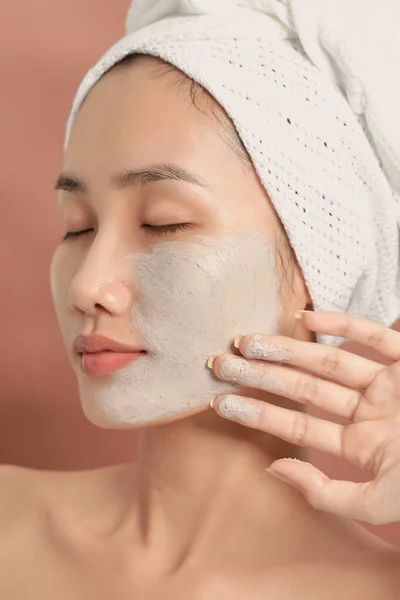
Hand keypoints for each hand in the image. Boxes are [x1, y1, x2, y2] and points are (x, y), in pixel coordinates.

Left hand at [208, 311, 399, 524]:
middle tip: (220, 362)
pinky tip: (306, 317)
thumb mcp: (378, 503)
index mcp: (358, 445)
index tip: (219, 401)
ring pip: (329, 361)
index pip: (296, 425)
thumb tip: (272, 469)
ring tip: (247, 341)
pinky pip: (375, 337)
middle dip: (261, 375)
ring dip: (289, 349)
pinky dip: (343, 324)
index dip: (257, 412)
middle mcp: (368, 412)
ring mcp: (389, 385)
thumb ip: (325, 492)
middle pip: (303, 388)